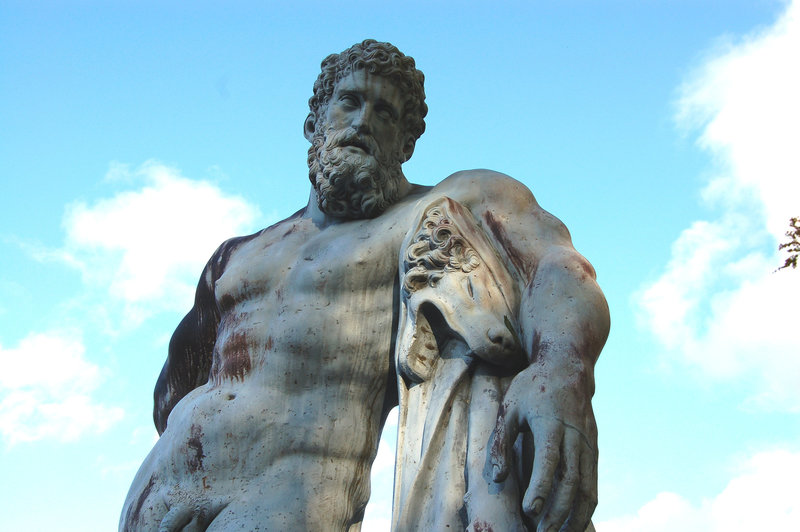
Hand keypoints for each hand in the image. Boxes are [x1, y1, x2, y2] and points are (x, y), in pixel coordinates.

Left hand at [489, 363, 597, 531]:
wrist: (568, 367)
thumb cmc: (531, 388)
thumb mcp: (509, 407)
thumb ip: (501, 442)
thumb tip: (496, 479)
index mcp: (551, 423)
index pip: (548, 461)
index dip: (540, 488)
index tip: (529, 512)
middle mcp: (574, 435)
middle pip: (571, 480)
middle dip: (557, 511)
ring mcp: (588, 443)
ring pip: (587, 486)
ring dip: (575, 515)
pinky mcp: (594, 448)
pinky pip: (593, 483)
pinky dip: (587, 506)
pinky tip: (576, 523)